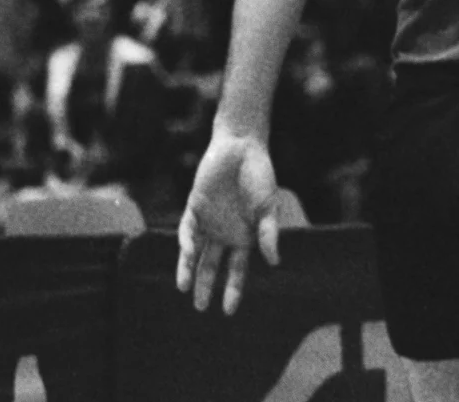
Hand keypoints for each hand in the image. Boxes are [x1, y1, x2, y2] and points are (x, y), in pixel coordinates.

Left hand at [177, 129, 282, 315]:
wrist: (241, 148)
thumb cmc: (260, 175)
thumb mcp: (268, 206)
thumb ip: (268, 232)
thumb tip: (274, 262)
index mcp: (245, 236)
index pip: (237, 269)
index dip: (233, 289)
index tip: (229, 310)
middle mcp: (225, 233)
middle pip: (213, 265)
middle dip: (207, 286)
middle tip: (201, 308)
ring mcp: (208, 222)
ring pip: (197, 253)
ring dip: (190, 271)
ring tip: (185, 290)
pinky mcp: (194, 208)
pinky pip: (187, 231)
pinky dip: (186, 244)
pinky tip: (187, 255)